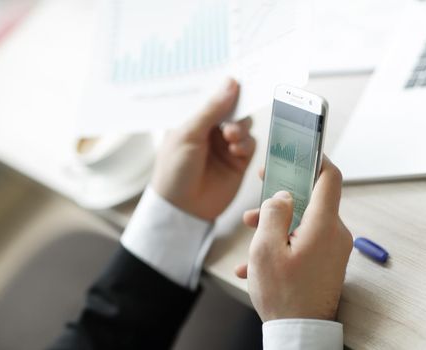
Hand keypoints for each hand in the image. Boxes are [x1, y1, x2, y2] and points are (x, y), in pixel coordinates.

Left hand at [152, 78, 255, 220]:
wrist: (182, 209)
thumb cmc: (174, 170)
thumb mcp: (188, 135)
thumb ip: (212, 110)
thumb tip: (231, 82)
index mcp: (195, 119)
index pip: (214, 97)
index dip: (228, 89)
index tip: (242, 80)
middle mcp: (212, 130)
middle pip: (234, 110)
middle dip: (236, 112)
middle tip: (230, 122)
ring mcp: (226, 145)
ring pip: (245, 126)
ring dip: (241, 129)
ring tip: (230, 139)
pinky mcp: (239, 162)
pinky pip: (251, 145)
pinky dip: (246, 144)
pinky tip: (236, 151)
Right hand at [235, 157, 352, 321]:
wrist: (301, 335)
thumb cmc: (284, 295)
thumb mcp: (266, 249)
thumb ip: (274, 213)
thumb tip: (283, 197)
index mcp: (323, 225)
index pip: (330, 178)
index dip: (316, 159)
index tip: (300, 152)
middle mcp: (335, 234)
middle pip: (311, 201)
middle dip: (282, 198)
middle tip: (260, 195)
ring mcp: (332, 249)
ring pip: (304, 222)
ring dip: (277, 223)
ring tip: (250, 231)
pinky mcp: (327, 262)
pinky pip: (305, 242)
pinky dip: (283, 244)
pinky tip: (257, 261)